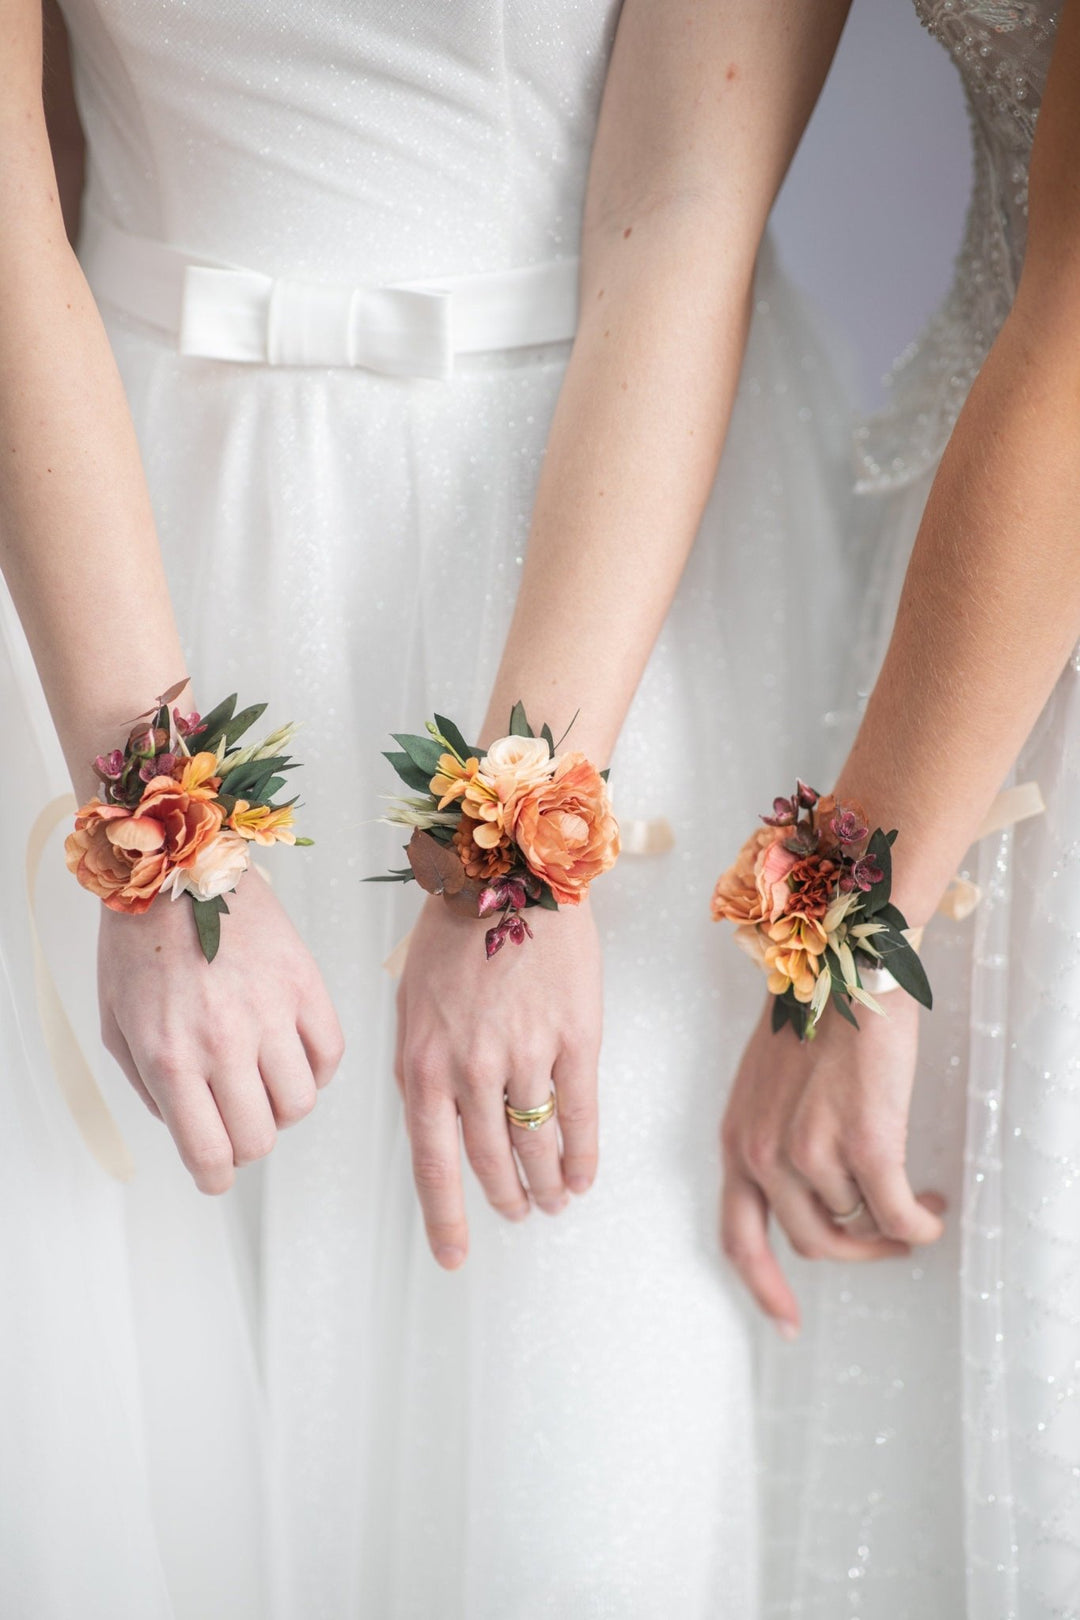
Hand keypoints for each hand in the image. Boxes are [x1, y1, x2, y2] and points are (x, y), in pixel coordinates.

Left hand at [98, 869, 343, 1193]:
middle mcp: (224, 1042)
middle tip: (236, 1121)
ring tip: (265, 1083)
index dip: (214, 1178)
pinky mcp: (305, 983)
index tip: (216, 1175)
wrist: (176, 867)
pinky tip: (294, 1055)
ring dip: (282, 1107)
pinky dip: (316, 1069)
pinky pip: (330, 1054)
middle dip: (245, 1142)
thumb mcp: (115, 1024)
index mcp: (171, 1057)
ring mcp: (270, 1013)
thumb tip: (186, 1124)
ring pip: (301, 1103)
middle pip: (259, 1137)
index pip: (209, 1154)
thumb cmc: (139, 944)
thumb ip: (147, 1085)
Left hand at [395, 894, 601, 1268]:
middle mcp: (470, 1070)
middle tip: (517, 1214)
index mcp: (421, 1063)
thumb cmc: (454, 930)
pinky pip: (580, 1115)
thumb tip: (435, 1122)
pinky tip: (582, 1176)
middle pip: (489, 1161)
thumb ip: (422, 1065)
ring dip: (544, 1183)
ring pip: (535, 1144)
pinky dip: (582, 1154)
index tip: (455, 1256)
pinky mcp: (574, 1039)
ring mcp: (525, 1056)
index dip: (447, 1219)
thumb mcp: (411, 1000)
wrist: (511, 872)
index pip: (433, 1164)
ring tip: (552, 1201)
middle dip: (504, 1198)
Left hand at [719, 993, 945, 1335]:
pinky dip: (919, 1223)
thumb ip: (772, 1141)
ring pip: (859, 1225)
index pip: (738, 1238)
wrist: (844, 970)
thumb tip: (810, 1194)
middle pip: (811, 1243)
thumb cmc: (812, 1019)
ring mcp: (812, 1152)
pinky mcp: (866, 1144)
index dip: (763, 1287)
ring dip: (892, 1226)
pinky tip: (932, 1208)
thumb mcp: (763, 1089)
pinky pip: (896, 1215)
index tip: (785, 1322)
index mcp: (736, 1142)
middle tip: (889, 1239)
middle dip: (856, 1251)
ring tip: (917, 1204)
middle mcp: (763, 1155)